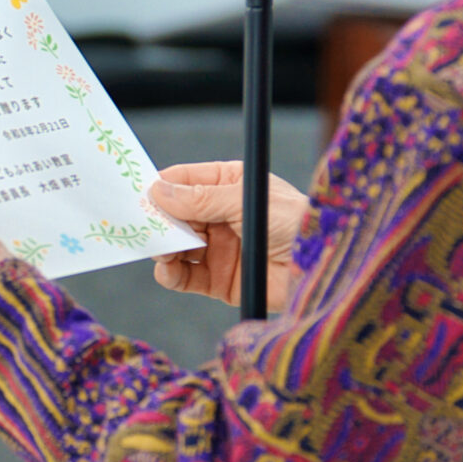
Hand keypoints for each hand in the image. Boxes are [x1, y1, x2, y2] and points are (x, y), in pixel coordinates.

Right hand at [147, 161, 308, 311]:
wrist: (324, 269)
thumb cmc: (297, 223)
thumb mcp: (245, 202)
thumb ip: (201, 199)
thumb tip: (159, 190)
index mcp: (230, 186)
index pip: (186, 181)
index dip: (162, 186)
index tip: (138, 193)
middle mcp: (221, 216)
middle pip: (176, 215)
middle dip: (158, 220)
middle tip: (141, 225)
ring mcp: (219, 248)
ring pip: (176, 245)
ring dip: (162, 246)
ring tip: (161, 248)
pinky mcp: (219, 280)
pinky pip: (184, 276)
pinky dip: (169, 273)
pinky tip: (168, 268)